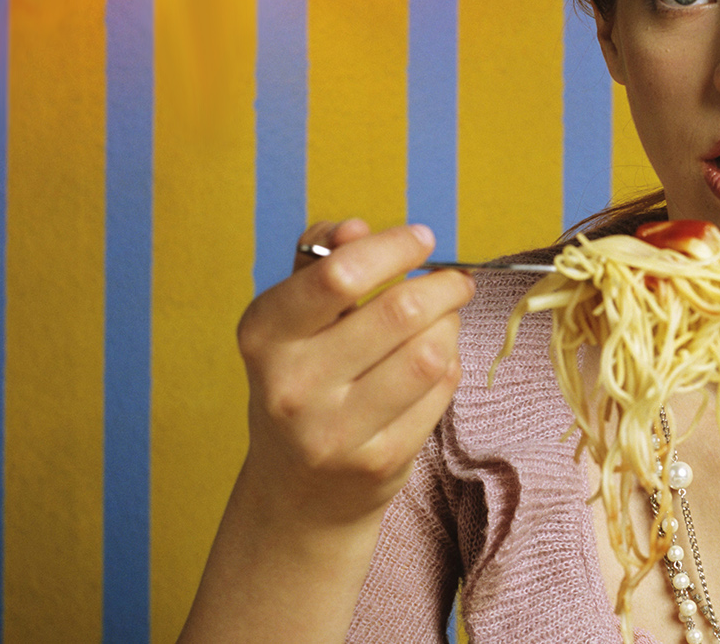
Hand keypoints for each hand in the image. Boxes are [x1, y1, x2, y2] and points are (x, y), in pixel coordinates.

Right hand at [234, 218, 472, 526]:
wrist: (297, 492)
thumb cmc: (303, 383)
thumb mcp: (291, 322)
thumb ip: (320, 262)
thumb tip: (356, 227)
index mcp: (264, 335)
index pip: (338, 274)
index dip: (394, 248)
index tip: (423, 239)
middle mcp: (292, 385)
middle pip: (398, 311)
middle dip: (442, 285)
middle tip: (455, 280)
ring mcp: (335, 431)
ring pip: (429, 353)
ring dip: (450, 326)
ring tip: (444, 321)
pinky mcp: (378, 461)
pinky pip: (440, 391)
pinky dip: (449, 366)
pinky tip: (434, 364)